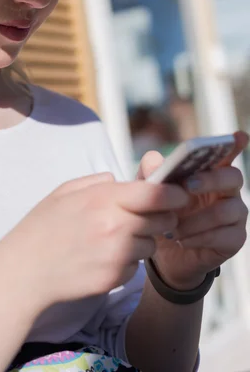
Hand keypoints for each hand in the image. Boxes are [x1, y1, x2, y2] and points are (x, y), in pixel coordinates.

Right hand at [2, 172, 188, 311]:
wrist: (24, 271)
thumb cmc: (42, 227)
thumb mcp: (64, 192)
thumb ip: (96, 182)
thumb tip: (120, 180)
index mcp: (103, 199)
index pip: (156, 193)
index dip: (174, 193)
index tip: (179, 193)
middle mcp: (115, 226)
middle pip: (162, 219)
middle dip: (161, 216)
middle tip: (147, 216)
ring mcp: (116, 255)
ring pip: (151, 244)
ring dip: (142, 240)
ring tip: (114, 239)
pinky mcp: (115, 278)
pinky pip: (135, 266)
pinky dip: (126, 261)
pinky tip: (102, 258)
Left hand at [138, 131, 248, 289]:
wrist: (160, 251)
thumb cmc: (160, 212)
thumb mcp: (149, 189)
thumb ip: (152, 171)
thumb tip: (156, 162)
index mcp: (209, 172)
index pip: (225, 154)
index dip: (234, 145)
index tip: (238, 136)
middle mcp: (227, 190)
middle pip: (232, 176)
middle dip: (210, 179)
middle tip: (187, 185)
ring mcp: (235, 215)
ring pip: (227, 210)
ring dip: (197, 219)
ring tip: (174, 228)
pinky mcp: (234, 239)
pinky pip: (224, 235)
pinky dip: (199, 237)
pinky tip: (182, 240)